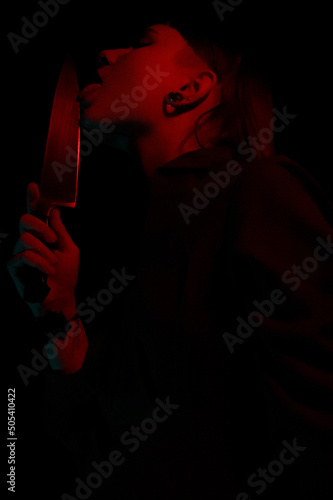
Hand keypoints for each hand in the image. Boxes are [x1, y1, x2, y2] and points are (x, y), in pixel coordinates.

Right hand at [7, 183, 78, 317]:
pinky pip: (24, 255)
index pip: (35, 213)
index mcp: (42, 235)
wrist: (61, 298)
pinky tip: (48, 272)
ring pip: (26, 238)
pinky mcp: (12, 266)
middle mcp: (28, 240)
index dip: (32, 199)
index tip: (33, 185)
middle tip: (52, 240)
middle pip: (24, 220)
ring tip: (53, 264)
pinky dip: (40, 263)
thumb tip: (54, 209)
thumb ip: (59, 230)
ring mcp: (18, 253)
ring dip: (44, 252)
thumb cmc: (66, 275)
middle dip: (40, 227)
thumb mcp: (68, 249)